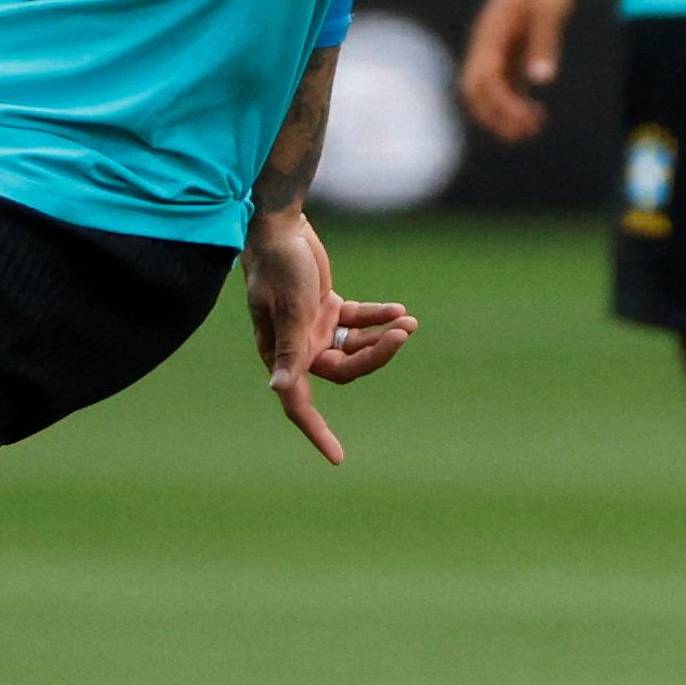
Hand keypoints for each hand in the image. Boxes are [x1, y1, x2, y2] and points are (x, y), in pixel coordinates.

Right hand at [242, 209, 416, 466]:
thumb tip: (279, 389)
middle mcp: (297, 347)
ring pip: (356, 348)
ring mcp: (313, 329)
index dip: (317, 431)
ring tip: (406, 322)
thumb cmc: (280, 267)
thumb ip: (289, 350)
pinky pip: (358, 322)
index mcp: (280, 354)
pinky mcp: (326, 308)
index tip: (337, 458)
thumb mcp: (290, 310)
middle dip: (376, 355)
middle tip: (402, 333)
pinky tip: (399, 311)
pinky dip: (378, 317)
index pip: (298, 402)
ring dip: (382, 337)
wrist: (280, 226)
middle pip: (345, 369)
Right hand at [459, 0, 573, 141]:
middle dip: (496, 117)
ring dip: (505, 113)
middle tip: (527, 133)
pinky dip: (515, 102)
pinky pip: (505, 84)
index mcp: (490, 37)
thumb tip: (541, 80)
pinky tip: (537, 113)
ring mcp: (497, 49)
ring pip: (490, 91)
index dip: (501, 105)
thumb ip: (543, 45)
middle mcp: (487, 46)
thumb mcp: (549, 13)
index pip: (483, 81)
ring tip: (534, 127)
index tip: (526, 119)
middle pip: (477, 92)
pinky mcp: (510, 50)